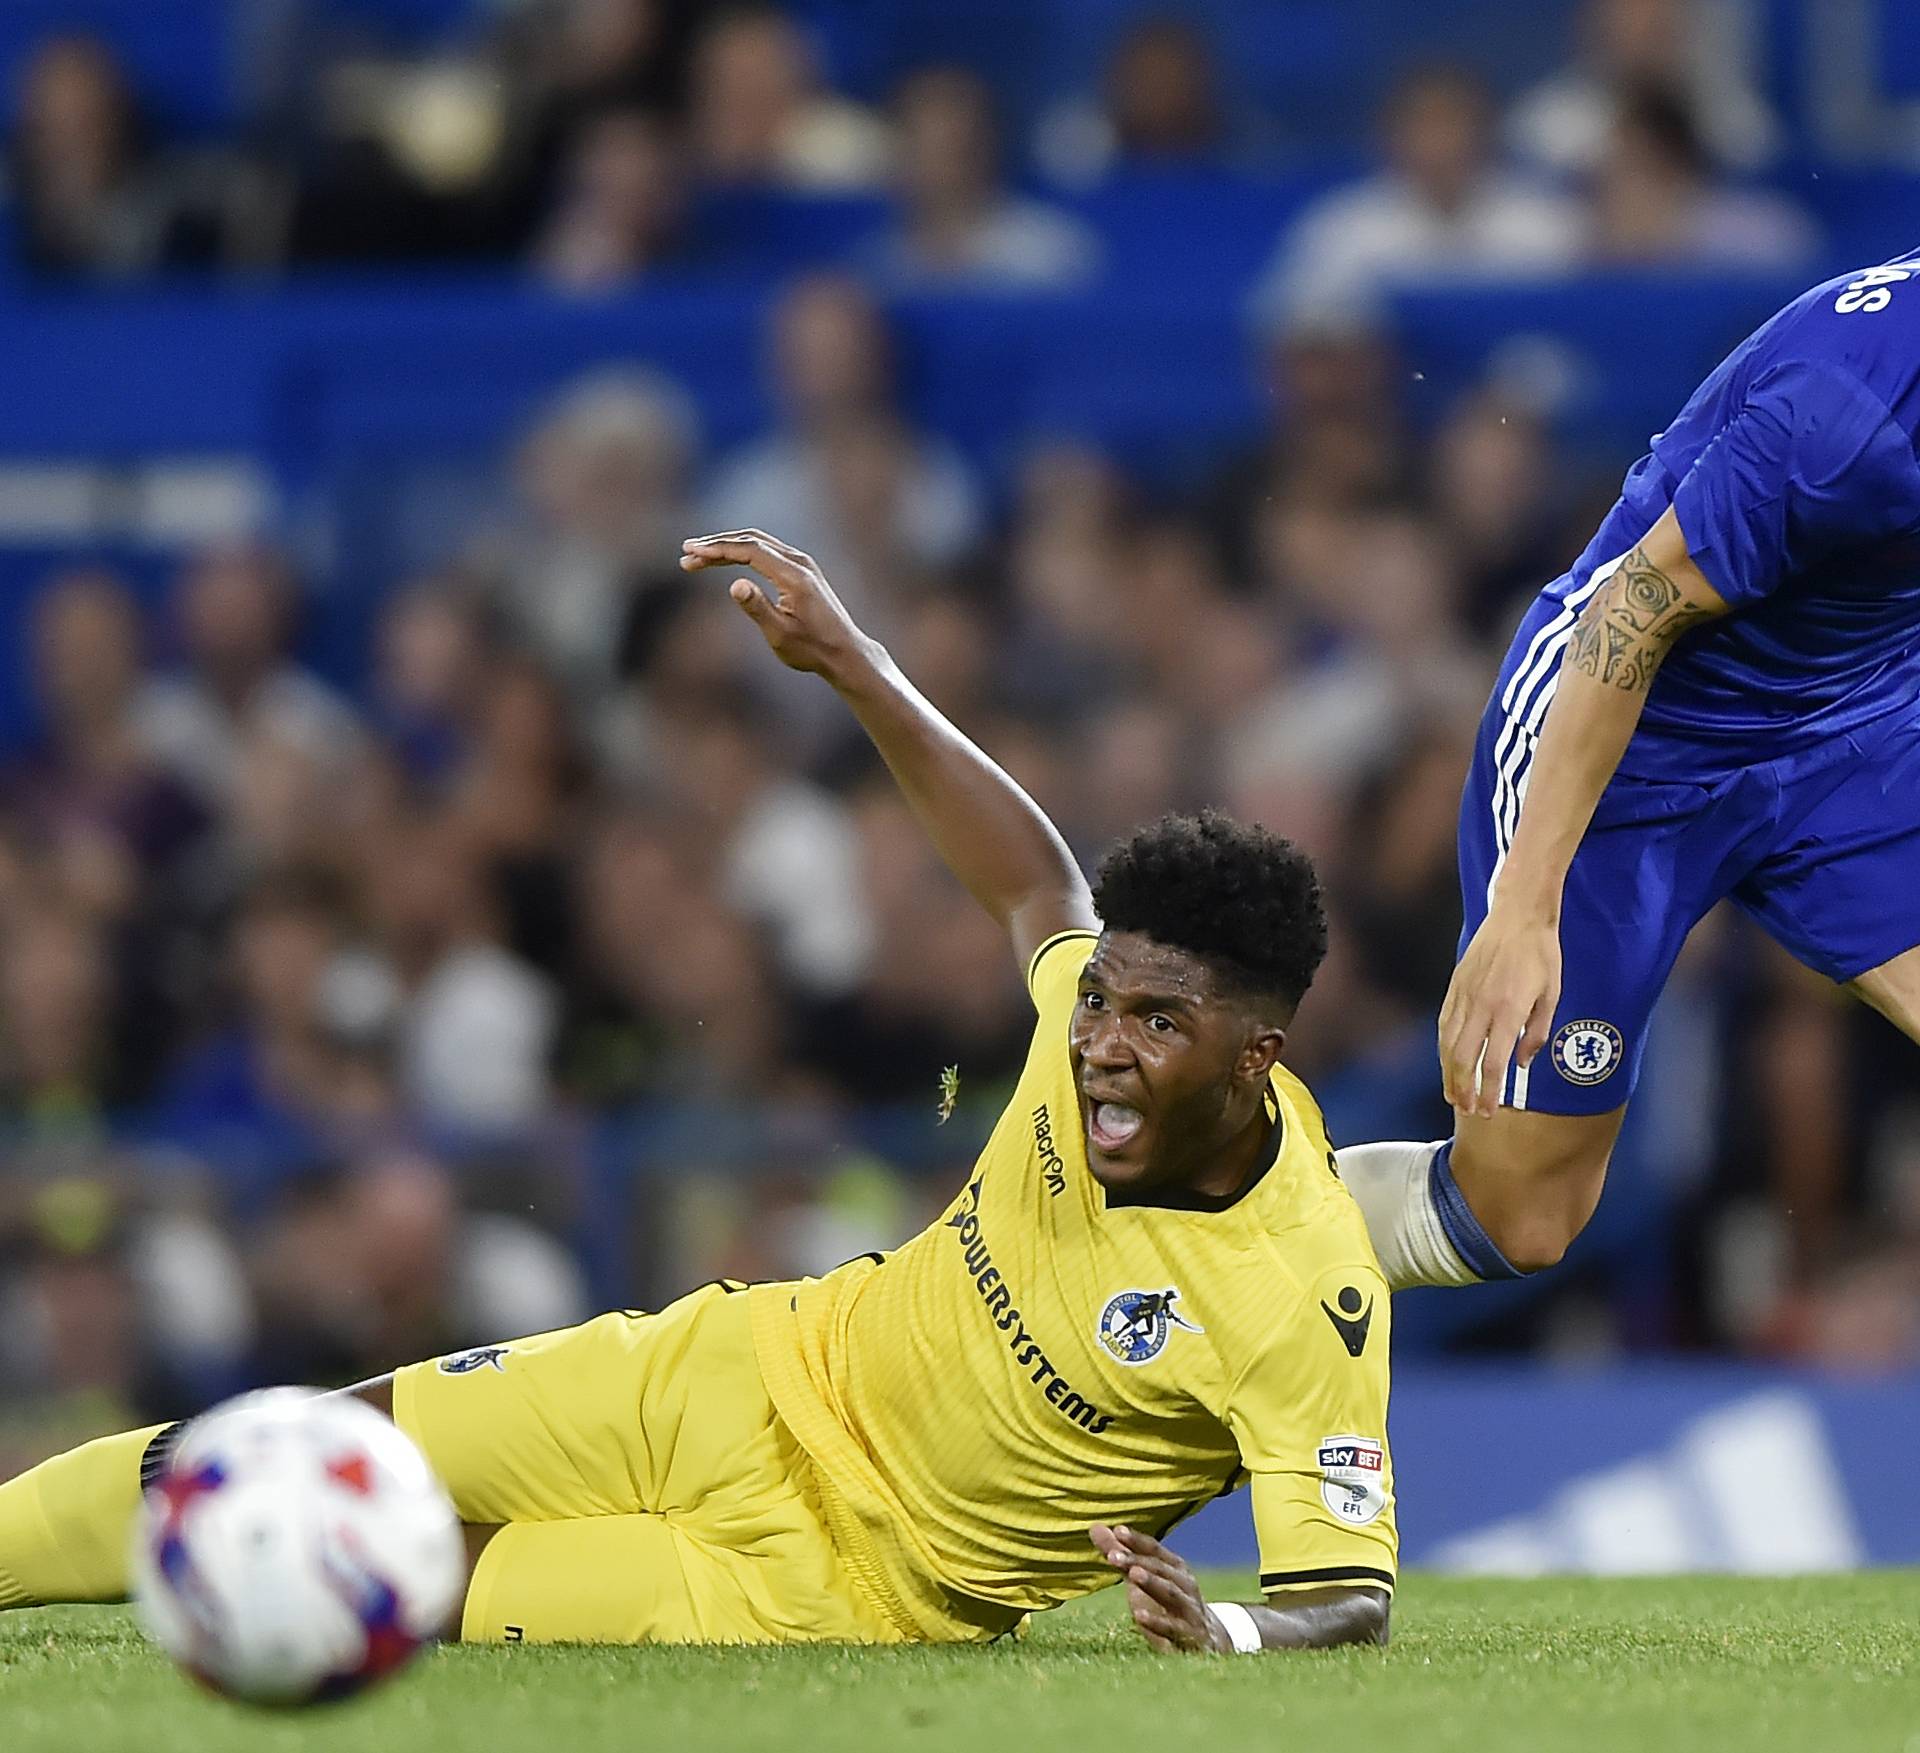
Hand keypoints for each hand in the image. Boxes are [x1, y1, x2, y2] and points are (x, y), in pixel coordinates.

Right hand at [680, 529, 870, 680]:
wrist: (845, 652)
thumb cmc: (812, 649)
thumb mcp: (781, 634)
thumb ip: (757, 608)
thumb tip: (734, 584)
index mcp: (793, 575)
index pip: (749, 550)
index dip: (717, 550)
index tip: (691, 553)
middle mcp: (799, 562)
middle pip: (751, 540)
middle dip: (716, 545)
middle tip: (686, 555)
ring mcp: (802, 564)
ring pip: (757, 543)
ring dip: (727, 547)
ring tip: (698, 558)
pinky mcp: (802, 570)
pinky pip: (766, 551)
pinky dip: (742, 552)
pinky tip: (725, 560)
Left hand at [1089, 1523, 1226, 1652]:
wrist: (1205, 1643)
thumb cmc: (1165, 1605)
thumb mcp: (1142, 1580)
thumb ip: (1120, 1556)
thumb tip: (1094, 1527)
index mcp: (1174, 1568)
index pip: (1154, 1550)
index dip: (1137, 1541)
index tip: (1118, 1531)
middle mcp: (1185, 1584)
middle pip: (1160, 1569)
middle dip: (1137, 1560)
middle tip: (1113, 1555)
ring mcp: (1189, 1610)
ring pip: (1171, 1593)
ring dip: (1153, 1582)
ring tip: (1133, 1573)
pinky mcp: (1188, 1637)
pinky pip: (1172, 1628)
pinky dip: (1157, 1622)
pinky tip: (1139, 1616)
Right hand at [1438, 900, 1561, 1117]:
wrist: (1518, 915)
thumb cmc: (1541, 954)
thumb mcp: (1552, 995)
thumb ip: (1536, 1033)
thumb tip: (1522, 1064)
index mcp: (1508, 1010)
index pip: (1494, 1062)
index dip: (1489, 1092)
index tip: (1488, 1110)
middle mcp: (1481, 1006)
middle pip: (1463, 1059)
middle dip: (1462, 1089)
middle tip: (1467, 1109)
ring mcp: (1464, 995)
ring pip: (1448, 1044)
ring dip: (1448, 1073)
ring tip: (1452, 1093)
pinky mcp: (1455, 986)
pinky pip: (1444, 1024)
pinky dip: (1443, 1048)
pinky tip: (1447, 1061)